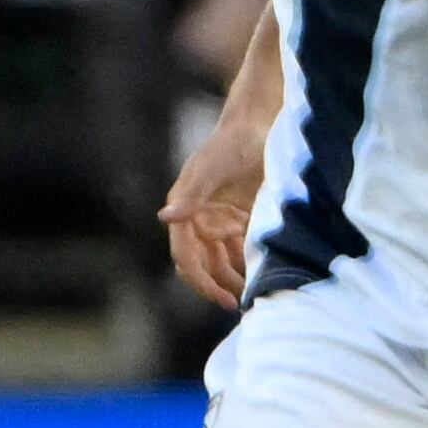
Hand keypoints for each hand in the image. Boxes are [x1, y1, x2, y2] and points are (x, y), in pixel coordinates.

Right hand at [160, 113, 263, 305]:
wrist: (260, 123)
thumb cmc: (233, 142)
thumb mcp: (212, 168)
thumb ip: (192, 194)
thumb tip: (165, 218)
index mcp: (186, 208)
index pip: (185, 255)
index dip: (200, 280)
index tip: (219, 297)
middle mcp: (200, 218)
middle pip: (203, 264)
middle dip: (217, 285)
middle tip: (237, 303)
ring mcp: (221, 218)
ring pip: (222, 260)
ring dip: (233, 278)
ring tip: (251, 294)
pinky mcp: (242, 216)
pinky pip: (241, 248)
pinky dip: (248, 263)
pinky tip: (262, 274)